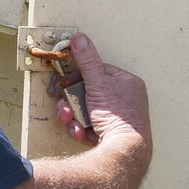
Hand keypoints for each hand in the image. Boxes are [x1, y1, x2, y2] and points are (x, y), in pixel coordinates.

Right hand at [54, 32, 151, 152]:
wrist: (123, 151)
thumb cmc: (117, 116)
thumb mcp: (98, 83)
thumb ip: (86, 60)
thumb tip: (78, 37)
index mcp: (126, 83)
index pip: (95, 72)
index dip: (76, 78)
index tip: (62, 84)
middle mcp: (124, 99)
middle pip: (86, 92)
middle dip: (71, 102)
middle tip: (65, 107)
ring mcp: (117, 117)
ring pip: (84, 110)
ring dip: (73, 117)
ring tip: (73, 122)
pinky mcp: (110, 133)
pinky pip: (89, 125)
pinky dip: (81, 129)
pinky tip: (82, 133)